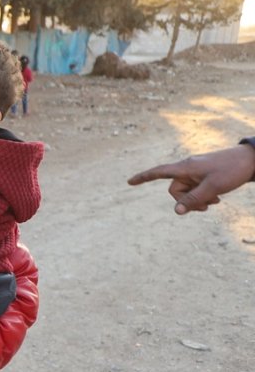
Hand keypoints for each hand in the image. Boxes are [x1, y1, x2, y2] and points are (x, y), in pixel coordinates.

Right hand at [127, 143, 254, 214]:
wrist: (251, 159)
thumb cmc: (232, 170)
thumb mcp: (213, 187)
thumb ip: (194, 199)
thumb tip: (177, 212)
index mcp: (186, 167)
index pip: (159, 172)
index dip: (143, 178)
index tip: (129, 182)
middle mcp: (188, 169)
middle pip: (175, 189)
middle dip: (186, 201)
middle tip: (206, 207)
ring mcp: (196, 172)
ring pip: (187, 191)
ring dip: (197, 200)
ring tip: (215, 202)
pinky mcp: (204, 175)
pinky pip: (196, 189)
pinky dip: (203, 196)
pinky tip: (216, 198)